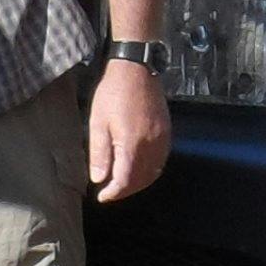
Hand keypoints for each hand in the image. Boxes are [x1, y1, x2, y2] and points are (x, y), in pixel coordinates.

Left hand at [88, 55, 174, 203]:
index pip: (125, 180)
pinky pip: (162, 160)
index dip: (113, 193)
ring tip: (123, 184)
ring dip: (139, 183)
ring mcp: (162, 138)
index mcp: (132, 144)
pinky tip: (139, 168)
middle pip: (141, 180)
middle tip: (110, 192)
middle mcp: (152, 144)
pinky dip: (151, 170)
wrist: (136, 68)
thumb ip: (99, 154)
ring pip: (154, 172)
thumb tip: (99, 179)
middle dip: (125, 190)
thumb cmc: (113, 93)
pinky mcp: (167, 131)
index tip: (102, 197)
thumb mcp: (97, 123)